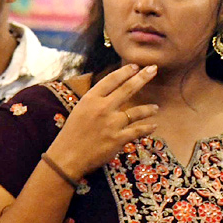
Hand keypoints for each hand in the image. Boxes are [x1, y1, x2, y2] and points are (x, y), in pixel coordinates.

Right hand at [45, 64, 158, 178]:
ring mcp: (111, 124)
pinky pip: (138, 131)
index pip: (111, 80)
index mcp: (90, 99)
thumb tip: (112, 91)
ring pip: (137, 111)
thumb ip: (96, 100)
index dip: (125, 72)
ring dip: (148, 108)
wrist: (67, 157)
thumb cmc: (72, 133)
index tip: (136, 66)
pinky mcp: (118, 139)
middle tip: (154, 69)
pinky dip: (147, 128)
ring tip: (155, 108)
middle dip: (142, 77)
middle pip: (127, 89)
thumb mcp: (80, 110)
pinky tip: (154, 126)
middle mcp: (102, 108)